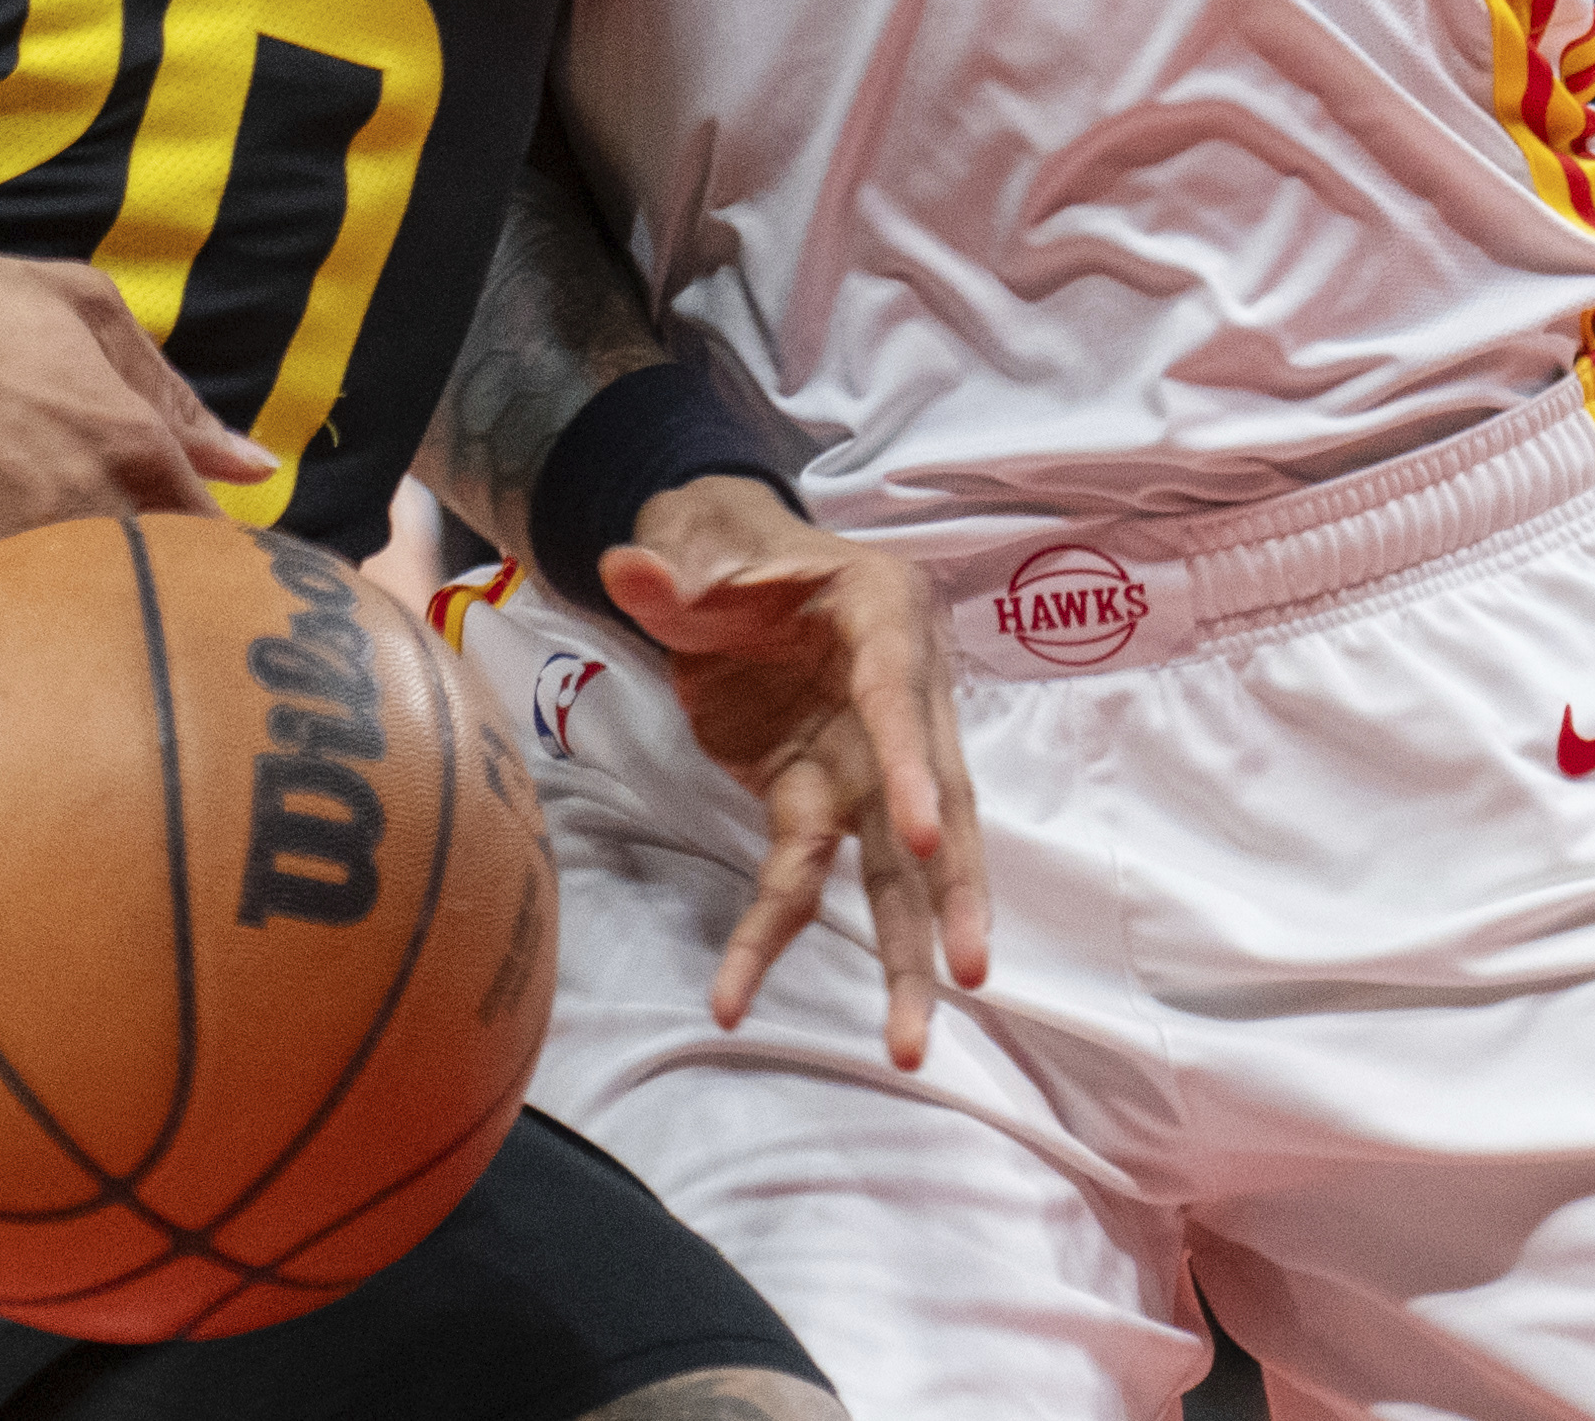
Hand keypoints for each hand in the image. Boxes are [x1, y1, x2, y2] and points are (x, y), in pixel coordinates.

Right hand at [0, 223, 274, 606]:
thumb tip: (256, 467)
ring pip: (73, 645)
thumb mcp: (87, 310)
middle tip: (138, 601)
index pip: (220, 548)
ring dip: (80, 643)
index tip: (207, 576)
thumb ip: (178, 396)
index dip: (221, 571)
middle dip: (156, 609)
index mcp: (130, 445)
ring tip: (68, 625)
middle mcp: (77, 513)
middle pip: (156, 605)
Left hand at [601, 479, 988, 1056]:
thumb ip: (666, 569)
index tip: (921, 835)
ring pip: (892, 867)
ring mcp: (864, 759)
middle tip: (968, 970)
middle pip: (932, 805)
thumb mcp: (695, 546)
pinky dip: (776, 935)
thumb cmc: (729, 550)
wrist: (721, 566)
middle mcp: (895, 696)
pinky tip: (738, 992)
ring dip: (903, 952)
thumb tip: (626, 570)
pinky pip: (807, 875)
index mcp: (882, 614)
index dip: (911, 763)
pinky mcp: (819, 798)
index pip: (899, 695)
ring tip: (907, 1048)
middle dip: (952, 890)